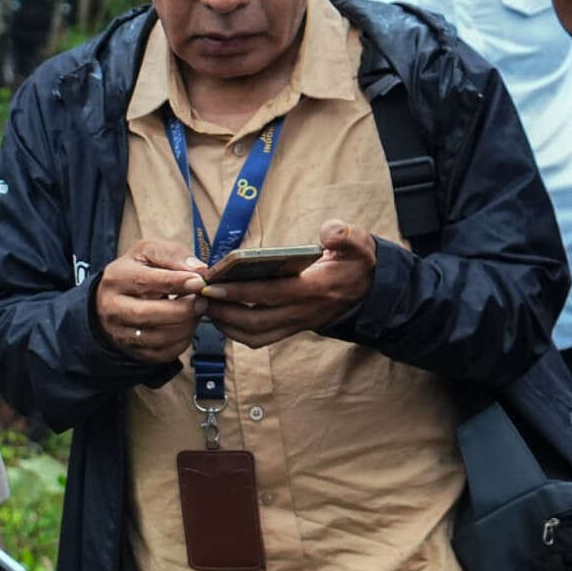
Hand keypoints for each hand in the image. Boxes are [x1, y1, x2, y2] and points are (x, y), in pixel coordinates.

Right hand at [96, 241, 206, 361]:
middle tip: (203, 301)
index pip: (145, 282)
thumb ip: (173, 255)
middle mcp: (113, 308)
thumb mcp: (150, 252)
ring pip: (158, 337)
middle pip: (148, 314)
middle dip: (182, 309)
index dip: (176, 282)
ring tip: (197, 312)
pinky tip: (187, 326)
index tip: (199, 282)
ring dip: (186, 325)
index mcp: (116, 278)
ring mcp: (121, 333)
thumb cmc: (139, 271)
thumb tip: (198, 270)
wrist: (116, 298)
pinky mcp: (134, 351)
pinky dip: (182, 340)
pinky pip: (164, 353)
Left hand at [200, 222, 377, 346]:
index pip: (270, 294)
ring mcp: (297, 323)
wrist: (371, 290)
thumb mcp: (359, 244)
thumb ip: (345, 236)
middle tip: (200, 296)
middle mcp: (303, 312)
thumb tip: (328, 232)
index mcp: (313, 289)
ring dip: (227, 324)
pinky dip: (238, 332)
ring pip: (255, 334)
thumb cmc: (356, 263)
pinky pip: (261, 338)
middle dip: (224, 310)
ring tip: (207, 306)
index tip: (213, 284)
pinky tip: (223, 315)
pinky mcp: (292, 328)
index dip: (239, 292)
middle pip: (256, 319)